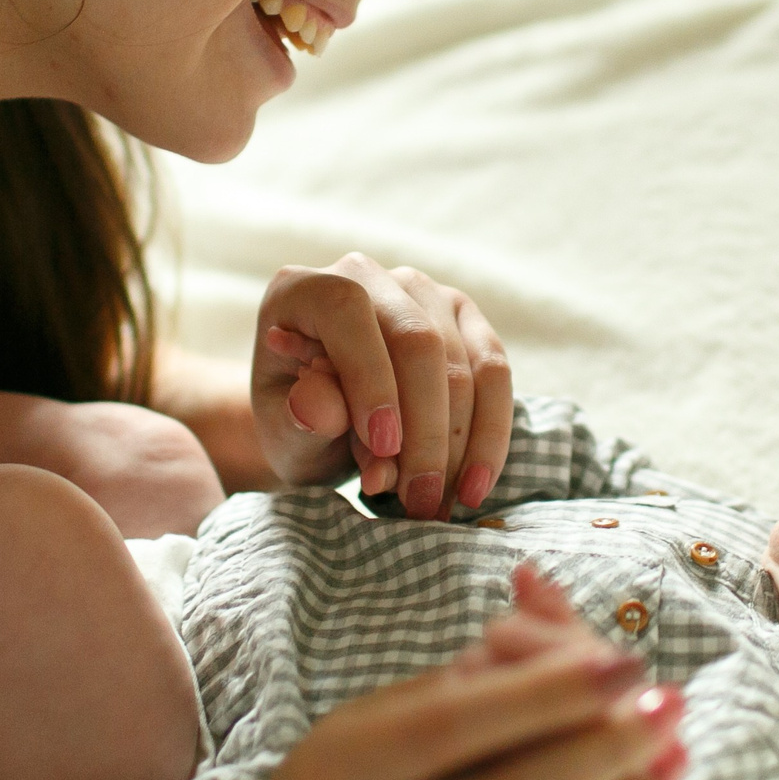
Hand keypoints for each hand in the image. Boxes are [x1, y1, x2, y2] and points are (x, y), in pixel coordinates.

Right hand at [238, 594, 686, 779]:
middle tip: (667, 707)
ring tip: (672, 761)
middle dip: (604, 754)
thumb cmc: (370, 770)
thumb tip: (573, 620)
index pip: (450, 730)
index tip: (624, 662)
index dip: (545, 694)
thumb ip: (494, 665)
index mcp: (340, 772)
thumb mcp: (401, 702)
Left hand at [252, 253, 511, 517]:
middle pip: (418, 340)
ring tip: (438, 504)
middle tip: (418, 499)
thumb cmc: (297, 425)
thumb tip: (317, 405)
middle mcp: (368, 275)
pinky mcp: (466, 321)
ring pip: (464, 363)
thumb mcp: (283, 433)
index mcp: (305, 289)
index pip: (349, 312)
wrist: (322, 428)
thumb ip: (298, 419)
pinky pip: (495, 374)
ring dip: (459, 443)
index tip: (382, 450)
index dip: (370, 379)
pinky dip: (489, 435)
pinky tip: (473, 485)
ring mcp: (424, 294)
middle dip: (424, 429)